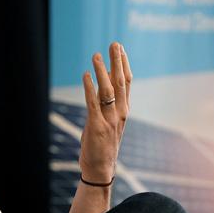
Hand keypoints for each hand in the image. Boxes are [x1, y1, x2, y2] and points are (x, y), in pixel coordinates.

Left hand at [79, 42, 131, 183]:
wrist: (100, 169)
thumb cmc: (102, 145)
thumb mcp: (108, 121)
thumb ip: (108, 104)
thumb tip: (103, 85)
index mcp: (124, 111)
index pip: (127, 82)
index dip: (124, 64)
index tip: (120, 48)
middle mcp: (120, 113)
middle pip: (121, 82)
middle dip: (117, 62)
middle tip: (114, 43)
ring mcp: (109, 120)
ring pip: (108, 90)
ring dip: (102, 71)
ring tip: (96, 55)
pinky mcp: (97, 126)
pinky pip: (93, 103)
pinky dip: (90, 88)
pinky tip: (86, 75)